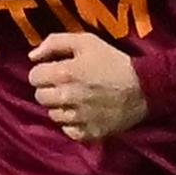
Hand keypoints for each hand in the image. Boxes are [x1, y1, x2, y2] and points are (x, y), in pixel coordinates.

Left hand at [30, 33, 147, 141]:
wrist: (144, 88)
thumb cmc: (113, 61)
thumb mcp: (86, 41)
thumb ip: (54, 42)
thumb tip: (31, 56)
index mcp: (64, 73)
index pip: (33, 77)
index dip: (43, 71)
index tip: (55, 70)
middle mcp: (67, 97)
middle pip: (40, 97)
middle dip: (49, 89)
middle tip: (65, 84)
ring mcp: (77, 118)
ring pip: (52, 115)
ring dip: (60, 106)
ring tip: (76, 98)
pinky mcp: (87, 133)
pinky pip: (67, 130)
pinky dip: (72, 123)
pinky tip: (83, 112)